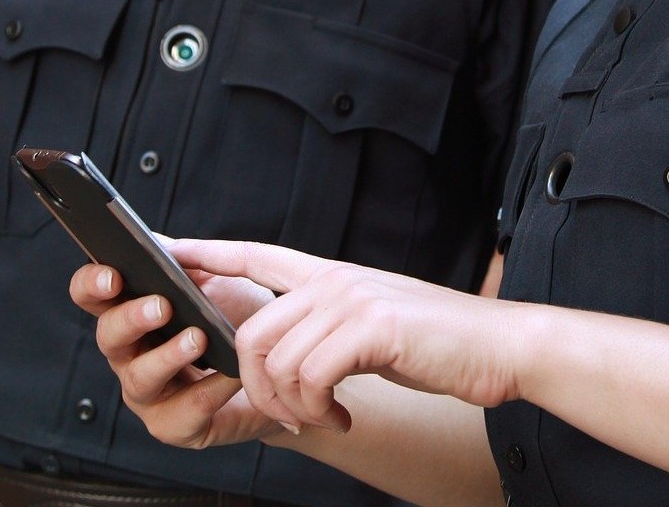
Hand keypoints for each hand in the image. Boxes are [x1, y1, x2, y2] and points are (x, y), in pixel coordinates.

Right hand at [68, 262, 278, 448]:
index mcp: (133, 309)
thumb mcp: (219, 276)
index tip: (113, 275)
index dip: (92, 284)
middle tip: (161, 306)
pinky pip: (182, 412)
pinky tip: (230, 373)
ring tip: (198, 338)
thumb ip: (188, 259)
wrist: (279, 359)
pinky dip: (208, 390)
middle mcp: (131, 353)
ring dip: (167, 356)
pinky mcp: (176, 425)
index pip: (93, 295)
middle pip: (108, 336)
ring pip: (139, 378)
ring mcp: (149, 393)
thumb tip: (163, 244)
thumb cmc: (240, 313)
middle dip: (131, 319)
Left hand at [169, 240, 527, 434]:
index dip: (211, 253)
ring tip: (322, 417)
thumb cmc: (437, 343)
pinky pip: (310, 376)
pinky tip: (344, 416)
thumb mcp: (372, 324)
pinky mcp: (374, 327)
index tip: (170, 251)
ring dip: (290, 406)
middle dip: (254, 387)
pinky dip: (318, 410)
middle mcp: (337, 280)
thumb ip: (328, 327)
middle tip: (289, 416)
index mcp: (334, 275)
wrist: (498, 346)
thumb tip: (283, 355)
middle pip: (252, 328)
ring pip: (276, 357)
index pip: (258, 254)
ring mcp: (354, 300)